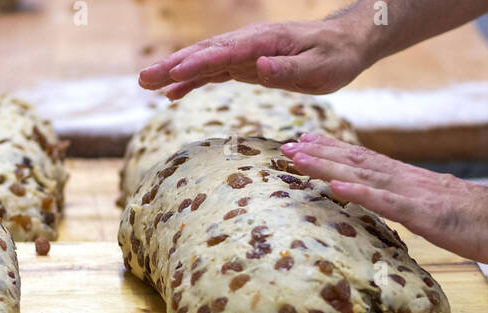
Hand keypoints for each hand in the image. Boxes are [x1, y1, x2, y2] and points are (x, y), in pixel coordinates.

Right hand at [138, 18, 369, 99]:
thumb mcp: (318, 69)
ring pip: (203, 61)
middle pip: (204, 53)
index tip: (174, 74)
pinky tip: (172, 95)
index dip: (198, 63)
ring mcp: (244, 53)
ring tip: (146, 85)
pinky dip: (191, 81)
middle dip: (173, 65)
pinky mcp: (246, 64)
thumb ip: (287, 70)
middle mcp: (248, 43)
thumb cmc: (334, 58)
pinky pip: (213, 72)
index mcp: (264, 43)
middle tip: (143, 79)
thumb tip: (258, 67)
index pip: (224, 53)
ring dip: (174, 72)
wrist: (343, 45)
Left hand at [281, 134, 487, 264]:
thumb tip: (387, 206)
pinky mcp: (420, 213)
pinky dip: (359, 193)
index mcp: (404, 179)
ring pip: (362, 176)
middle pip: (355, 162)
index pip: (362, 160)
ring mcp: (410, 194)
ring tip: (299, 159)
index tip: (304, 143)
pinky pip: (384, 202)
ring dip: (328, 167)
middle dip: (319, 154)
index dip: (331, 151)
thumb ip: (406, 204)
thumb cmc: (471, 221)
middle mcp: (402, 180)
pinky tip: (336, 187)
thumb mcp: (429, 210)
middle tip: (287, 146)